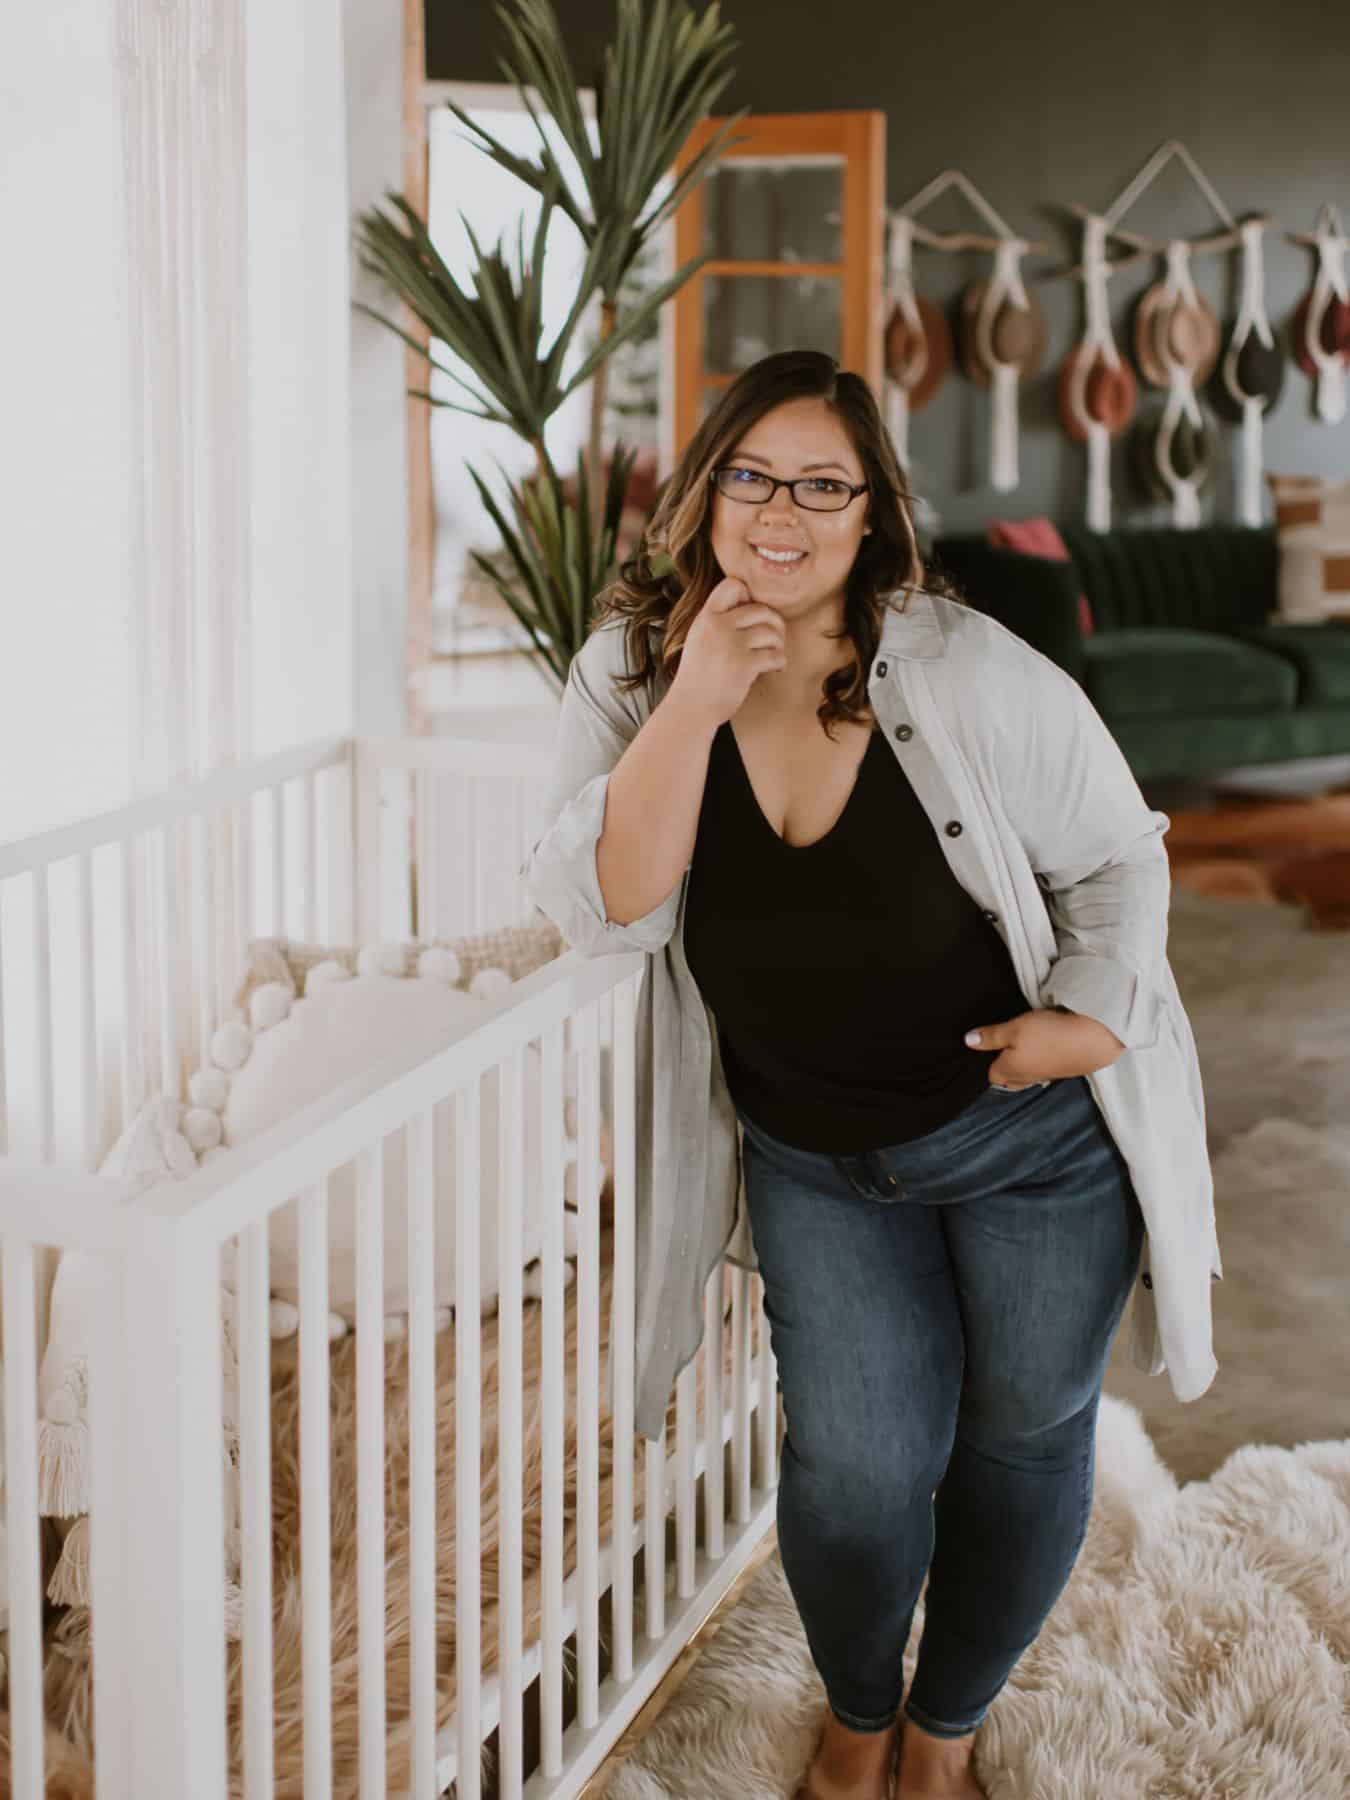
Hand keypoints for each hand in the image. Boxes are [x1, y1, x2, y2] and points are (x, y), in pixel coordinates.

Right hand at [666, 576, 786, 728]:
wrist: (690, 709)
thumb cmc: (697, 678)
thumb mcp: (699, 640)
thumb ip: (718, 623)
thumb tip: (752, 607)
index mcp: (706, 618)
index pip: (733, 585)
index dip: (749, 596)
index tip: (752, 615)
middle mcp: (718, 627)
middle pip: (760, 608)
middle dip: (774, 623)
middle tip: (774, 638)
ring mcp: (731, 645)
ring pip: (771, 631)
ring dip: (778, 644)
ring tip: (774, 654)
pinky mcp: (744, 665)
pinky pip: (775, 655)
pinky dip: (780, 662)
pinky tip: (775, 668)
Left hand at [964, 1008, 1124, 1089]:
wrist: (1093, 1039)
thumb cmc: (1048, 1033)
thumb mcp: (1013, 1028)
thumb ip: (990, 1036)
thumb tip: (967, 1041)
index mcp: (1009, 1071)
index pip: (991, 1074)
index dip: (988, 1059)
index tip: (990, 1044)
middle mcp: (1026, 1079)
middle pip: (1009, 1078)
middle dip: (1004, 1066)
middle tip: (1004, 1046)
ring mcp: (1047, 1077)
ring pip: (1028, 1075)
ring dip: (1024, 1063)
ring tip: (1025, 1045)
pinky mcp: (1064, 1070)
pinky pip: (1045, 1070)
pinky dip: (1042, 1061)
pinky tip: (1047, 1048)